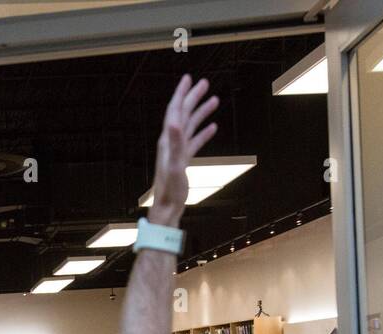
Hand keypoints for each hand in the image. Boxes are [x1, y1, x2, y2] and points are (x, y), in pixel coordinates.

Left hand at [148, 75, 219, 226]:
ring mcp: (178, 150)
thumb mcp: (174, 165)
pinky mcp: (183, 160)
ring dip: (201, 112)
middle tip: (204, 83)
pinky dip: (203, 133)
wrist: (168, 206)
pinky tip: (213, 128)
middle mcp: (171, 142)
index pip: (174, 110)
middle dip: (193, 97)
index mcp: (168, 139)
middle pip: (183, 114)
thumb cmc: (171, 189)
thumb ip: (175, 143)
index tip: (188, 78)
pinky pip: (195, 141)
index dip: (181, 93)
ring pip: (190, 125)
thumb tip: (174, 122)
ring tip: (214, 100)